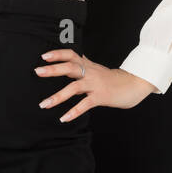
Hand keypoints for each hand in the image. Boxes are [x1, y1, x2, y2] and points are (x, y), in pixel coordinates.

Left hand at [35, 49, 156, 121]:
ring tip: (43, 104)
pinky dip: (74, 111)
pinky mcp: (101, 96)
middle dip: (53, 69)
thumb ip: (82, 67)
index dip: (58, 54)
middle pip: (71, 66)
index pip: (72, 55)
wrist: (134, 84)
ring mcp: (96, 84)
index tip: (44, 56)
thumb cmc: (112, 79)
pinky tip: (63, 118)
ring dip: (58, 96)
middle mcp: (91, 73)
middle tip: (37, 71)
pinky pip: (85, 104)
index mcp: (88, 66)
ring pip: (74, 87)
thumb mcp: (96, 70)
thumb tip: (69, 63)